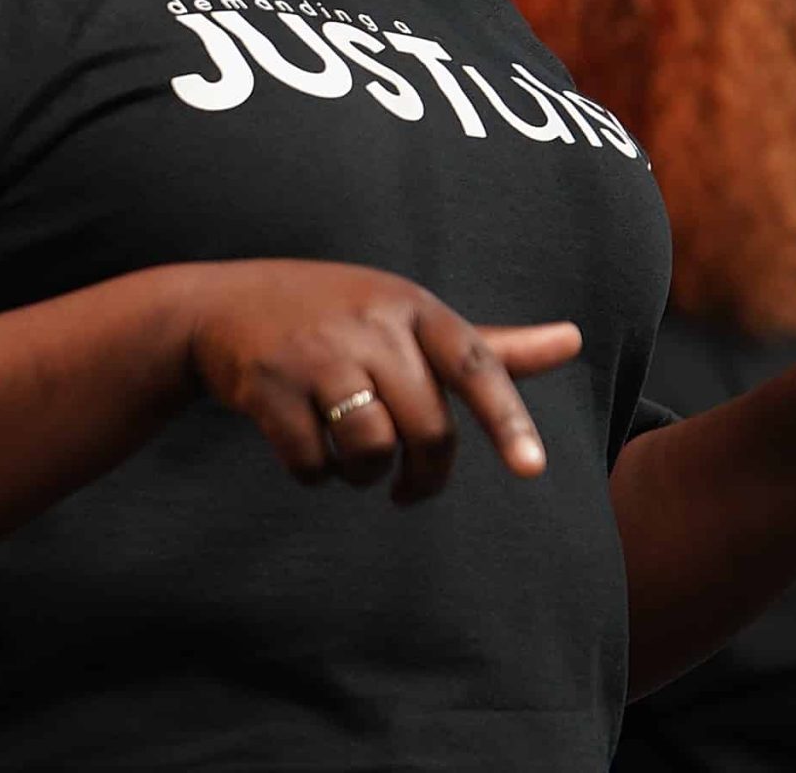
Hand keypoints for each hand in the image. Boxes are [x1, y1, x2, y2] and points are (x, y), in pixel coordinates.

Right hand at [181, 260, 582, 503]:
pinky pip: (311, 462)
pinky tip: (307, 454)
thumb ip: (489, 344)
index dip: (507, 419)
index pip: (475, 364)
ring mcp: (315, 354)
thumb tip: (575, 340)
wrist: (220, 304)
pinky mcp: (268, 386)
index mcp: (412, 307)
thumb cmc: (335, 315)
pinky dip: (315, 475)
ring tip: (353, 462)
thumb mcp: (409, 315)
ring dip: (364, 475)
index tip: (532, 470)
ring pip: (371, 448)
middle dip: (426, 475)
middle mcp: (368, 324)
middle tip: (412, 490)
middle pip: (426, 427)